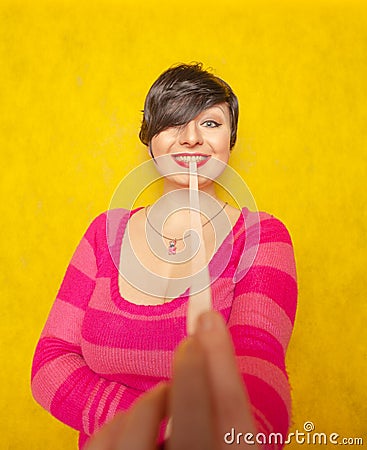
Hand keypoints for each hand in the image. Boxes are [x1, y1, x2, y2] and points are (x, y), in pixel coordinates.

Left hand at [86, 310, 258, 449]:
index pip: (234, 419)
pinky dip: (117, 422)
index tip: (210, 321)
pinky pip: (102, 440)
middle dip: (192, 372)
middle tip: (191, 341)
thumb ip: (220, 418)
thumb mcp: (221, 444)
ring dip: (153, 400)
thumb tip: (210, 358)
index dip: (222, 363)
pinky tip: (130, 426)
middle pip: (193, 424)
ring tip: (163, 402)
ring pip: (140, 425)